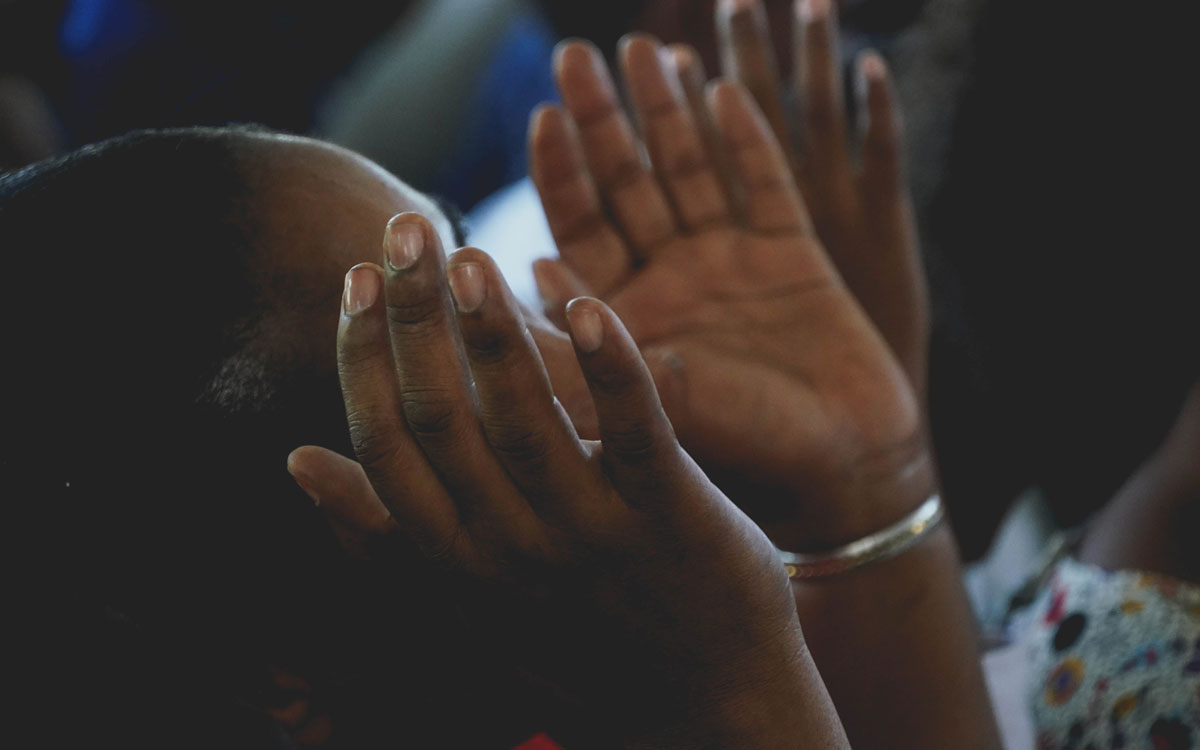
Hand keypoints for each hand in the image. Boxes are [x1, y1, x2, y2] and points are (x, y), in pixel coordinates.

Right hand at [290, 214, 847, 747]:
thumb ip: (384, 537)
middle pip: (439, 417)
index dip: (360, 356)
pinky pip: (635, 434)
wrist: (705, 715)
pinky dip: (611, 368)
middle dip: (412, 315)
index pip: (383, 444)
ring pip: (525, 418)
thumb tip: (300, 460)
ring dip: (490, 331)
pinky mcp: (673, 521)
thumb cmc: (579, 646)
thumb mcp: (466, 606)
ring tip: (468, 253)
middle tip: (401, 227)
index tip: (354, 278)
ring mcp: (591, 537)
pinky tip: (587, 302)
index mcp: (456, 562)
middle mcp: (509, 550)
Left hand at [530, 36, 931, 548]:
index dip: (560, 172)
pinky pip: (767, 183)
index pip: (580, 229)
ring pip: (691, 171)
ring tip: (643, 49)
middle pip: (628, 185)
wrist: (846, 467)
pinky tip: (722, 91)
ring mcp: (734, 263)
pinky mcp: (795, 254)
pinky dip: (746, 139)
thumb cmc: (745, 449)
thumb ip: (593, 341)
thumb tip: (523, 273)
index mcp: (628, 317)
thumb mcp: (654, 398)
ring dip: (666, 111)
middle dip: (601, 120)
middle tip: (573, 55)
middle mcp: (673, 282)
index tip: (541, 116)